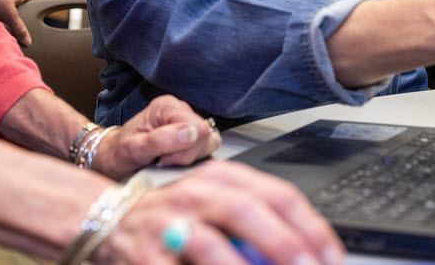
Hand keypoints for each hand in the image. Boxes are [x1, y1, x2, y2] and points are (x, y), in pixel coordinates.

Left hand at [93, 95, 221, 179]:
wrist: (112, 158)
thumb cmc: (119, 154)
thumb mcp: (134, 149)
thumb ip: (163, 140)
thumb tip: (192, 133)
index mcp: (167, 106)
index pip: (199, 129)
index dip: (185, 150)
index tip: (162, 158)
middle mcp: (179, 110)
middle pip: (206, 137)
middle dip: (186, 156)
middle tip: (161, 160)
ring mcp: (186, 122)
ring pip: (209, 144)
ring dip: (189, 159)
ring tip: (166, 160)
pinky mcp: (191, 136)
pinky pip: (205, 150)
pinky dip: (191, 161)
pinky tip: (173, 161)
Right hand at [97, 160, 343, 264]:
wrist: (104, 218)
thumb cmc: (168, 216)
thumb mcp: (211, 203)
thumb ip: (252, 219)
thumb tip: (306, 250)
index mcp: (219, 177)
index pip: (275, 193)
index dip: (309, 226)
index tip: (331, 256)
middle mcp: (194, 193)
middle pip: (246, 210)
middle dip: (283, 243)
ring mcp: (168, 224)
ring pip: (210, 246)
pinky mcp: (145, 256)